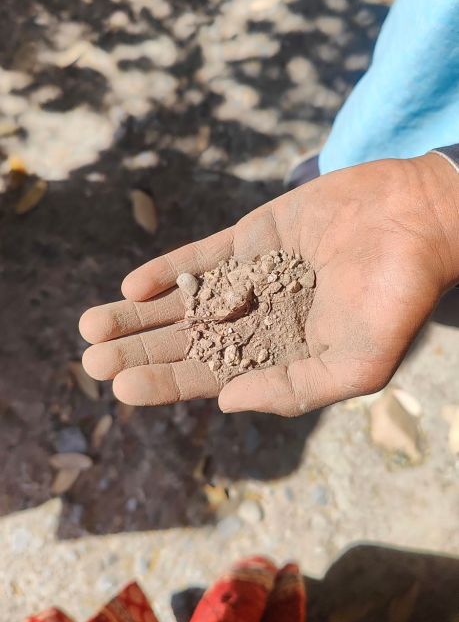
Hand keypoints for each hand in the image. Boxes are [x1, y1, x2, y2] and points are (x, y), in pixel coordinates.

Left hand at [79, 155, 458, 416]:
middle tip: (89, 361)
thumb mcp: (358, 364)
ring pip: (184, 301)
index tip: (120, 389)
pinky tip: (134, 286)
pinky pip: (201, 256)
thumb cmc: (397, 299)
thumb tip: (227, 402)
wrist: (416, 218)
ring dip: (140, 314)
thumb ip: (295, 389)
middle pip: (187, 342)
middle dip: (140, 351)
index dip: (167, 383)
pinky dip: (169, 270)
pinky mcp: (251, 235)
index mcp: (282, 356)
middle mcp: (260, 320)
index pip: (213, 377)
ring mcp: (252, 276)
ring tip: (91, 326)